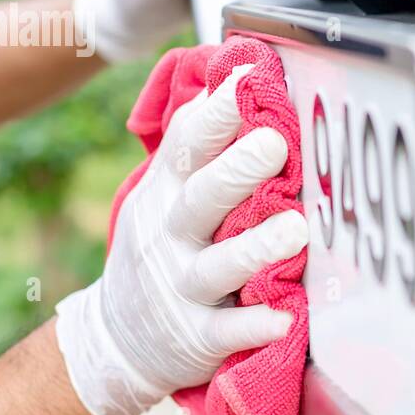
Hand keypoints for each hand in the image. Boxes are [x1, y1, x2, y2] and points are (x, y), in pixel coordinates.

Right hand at [55, 66, 308, 414]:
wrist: (118, 339)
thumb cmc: (163, 248)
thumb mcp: (164, 195)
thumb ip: (197, 146)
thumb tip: (237, 75)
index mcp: (165, 193)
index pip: (186, 144)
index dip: (216, 111)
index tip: (251, 79)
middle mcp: (170, 236)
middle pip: (202, 198)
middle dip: (237, 170)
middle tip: (275, 144)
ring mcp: (182, 287)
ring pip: (219, 266)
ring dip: (257, 247)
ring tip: (297, 229)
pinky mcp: (198, 336)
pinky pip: (228, 331)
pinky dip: (255, 326)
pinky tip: (287, 319)